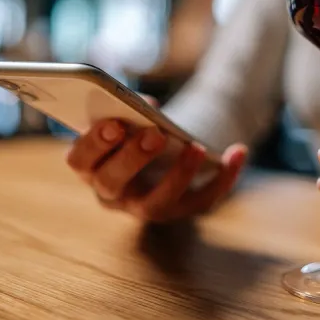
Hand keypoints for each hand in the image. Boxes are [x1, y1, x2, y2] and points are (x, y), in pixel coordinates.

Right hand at [66, 96, 246, 222]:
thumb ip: (131, 109)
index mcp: (92, 166)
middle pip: (114, 183)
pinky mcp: (180, 211)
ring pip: (157, 203)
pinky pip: (203, 200)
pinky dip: (224, 177)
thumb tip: (149, 108)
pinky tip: (238, 151)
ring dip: (177, 175)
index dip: (94, 144)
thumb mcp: (130, 117)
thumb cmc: (138, 129)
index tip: (115, 123)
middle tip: (155, 134)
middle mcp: (112, 194)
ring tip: (195, 147)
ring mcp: (145, 207)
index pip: (80, 162)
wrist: (165, 154)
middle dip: (133, 158)